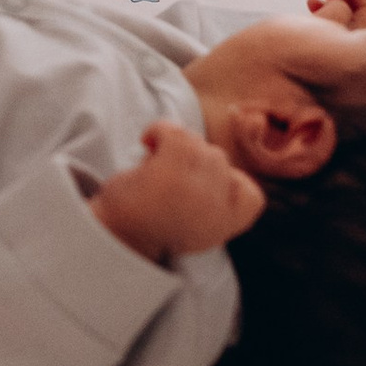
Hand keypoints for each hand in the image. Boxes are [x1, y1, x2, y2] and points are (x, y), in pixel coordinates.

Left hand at [89, 122, 266, 260]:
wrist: (114, 234)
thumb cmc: (148, 226)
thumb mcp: (195, 226)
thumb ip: (214, 202)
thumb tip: (218, 165)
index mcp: (225, 224)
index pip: (252, 196)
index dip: (230, 182)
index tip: (202, 187)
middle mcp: (217, 205)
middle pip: (220, 159)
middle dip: (193, 160)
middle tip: (167, 175)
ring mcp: (198, 184)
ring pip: (197, 143)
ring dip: (174, 146)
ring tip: (154, 165)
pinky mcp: (174, 166)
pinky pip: (175, 131)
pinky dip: (159, 131)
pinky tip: (146, 144)